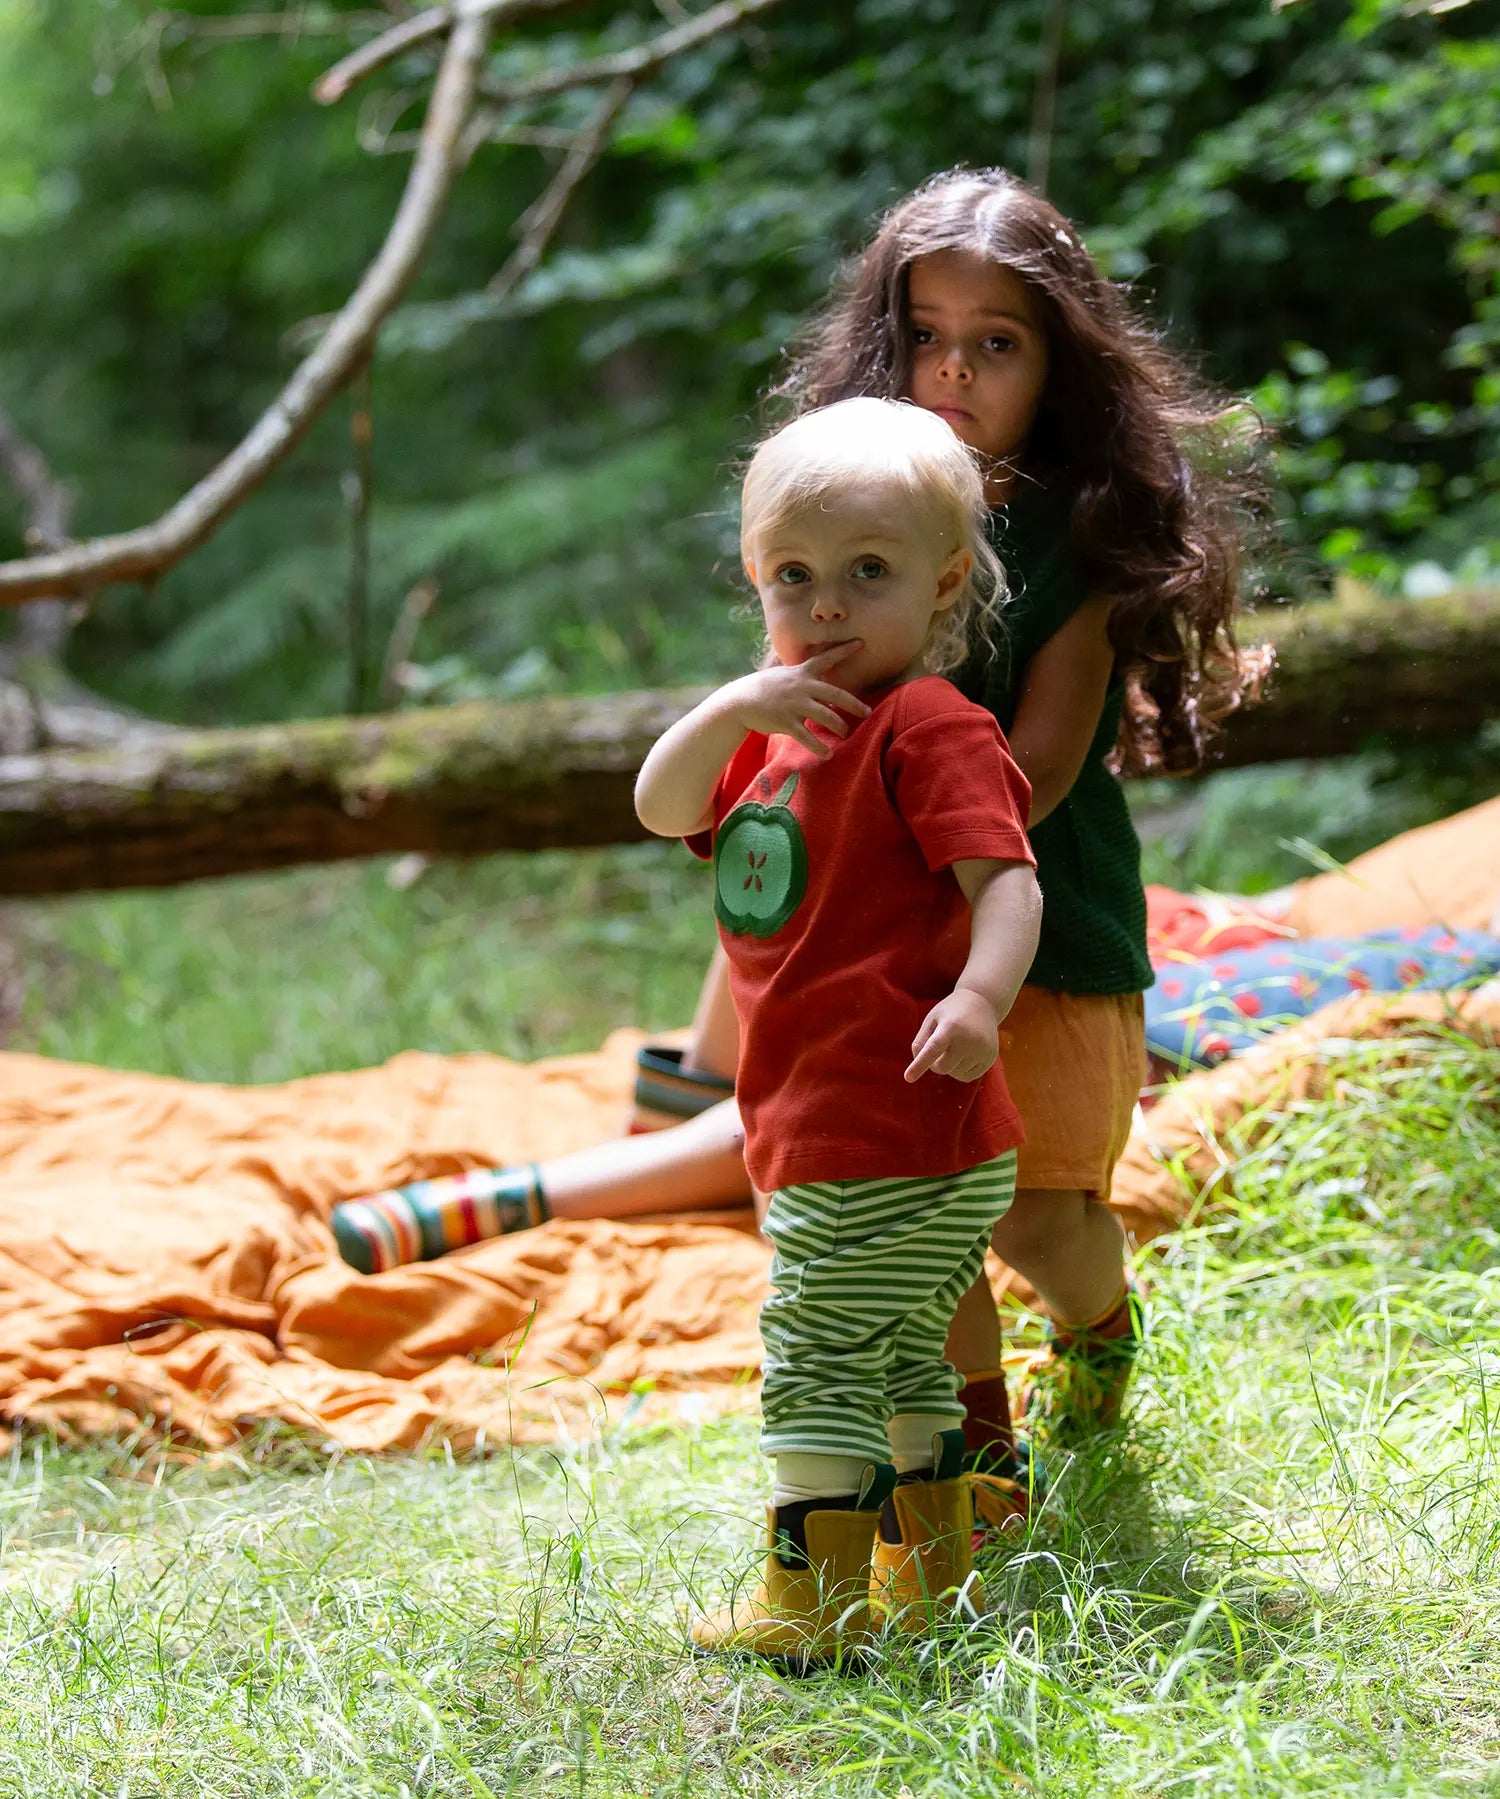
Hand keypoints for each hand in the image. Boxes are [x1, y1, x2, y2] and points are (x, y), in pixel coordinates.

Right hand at [720, 644, 869, 756]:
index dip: (844, 650)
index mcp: (801, 673)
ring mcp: (794, 704)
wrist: (738, 701)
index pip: (826, 658)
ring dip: (839, 727)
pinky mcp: (786, 722)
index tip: (861, 642)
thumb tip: (808, 669)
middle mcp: (801, 686)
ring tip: (845, 734)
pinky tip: (828, 755)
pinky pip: (807, 737)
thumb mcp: (781, 674)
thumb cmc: (761, 688)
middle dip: (854, 704)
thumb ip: (799, 673)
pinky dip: (819, 748)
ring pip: (825, 716)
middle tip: (867, 712)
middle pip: (835, 694)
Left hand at [905, 988, 999, 1083]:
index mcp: (950, 1027)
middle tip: (938, 1051)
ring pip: (955, 1074)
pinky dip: (961, 1071)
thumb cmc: (952, 1011)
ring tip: (955, 1048)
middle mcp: (968, 1040)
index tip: (908, 1077)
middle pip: (943, 1068)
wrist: (983, 1003)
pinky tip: (964, 1055)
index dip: (919, 1065)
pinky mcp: (990, 1059)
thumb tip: (918, 1061)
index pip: (932, 1049)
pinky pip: (968, 1077)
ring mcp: (982, 1050)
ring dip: (950, 1067)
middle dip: (935, 1064)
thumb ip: (921, 1039)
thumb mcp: (932, 1018)